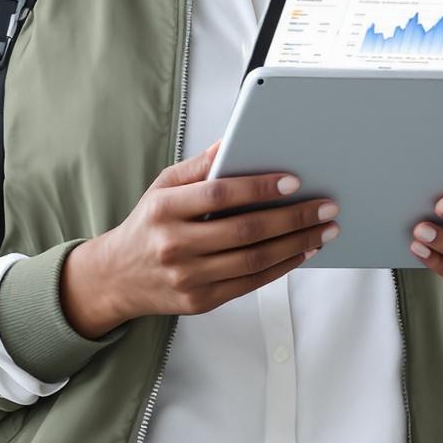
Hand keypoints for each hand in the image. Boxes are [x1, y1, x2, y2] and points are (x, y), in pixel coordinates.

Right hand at [63, 141, 338, 335]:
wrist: (117, 277)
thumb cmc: (148, 225)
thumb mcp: (163, 187)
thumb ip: (199, 167)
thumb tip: (232, 142)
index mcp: (165, 209)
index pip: (218, 195)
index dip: (258, 188)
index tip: (293, 181)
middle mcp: (175, 244)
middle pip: (245, 231)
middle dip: (293, 218)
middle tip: (325, 207)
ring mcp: (188, 276)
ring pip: (254, 260)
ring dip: (296, 244)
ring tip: (323, 230)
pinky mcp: (201, 300)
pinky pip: (251, 283)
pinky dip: (281, 267)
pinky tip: (301, 251)